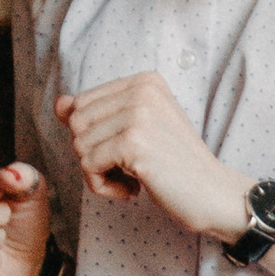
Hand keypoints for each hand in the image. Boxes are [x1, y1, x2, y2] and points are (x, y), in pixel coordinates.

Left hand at [55, 73, 250, 240]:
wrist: (214, 194)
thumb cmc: (175, 166)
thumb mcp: (138, 131)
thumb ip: (98, 115)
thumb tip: (60, 104)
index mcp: (145, 81)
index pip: (82, 103)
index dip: (94, 136)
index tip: (127, 153)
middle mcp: (142, 90)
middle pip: (76, 122)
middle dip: (92, 153)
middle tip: (127, 170)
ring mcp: (138, 115)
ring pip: (79, 145)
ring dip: (98, 173)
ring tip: (131, 180)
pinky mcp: (133, 143)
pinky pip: (88, 166)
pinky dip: (103, 186)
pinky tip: (132, 190)